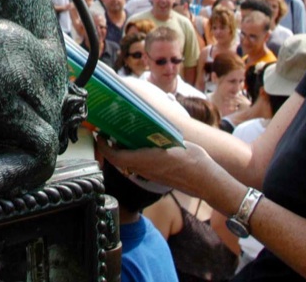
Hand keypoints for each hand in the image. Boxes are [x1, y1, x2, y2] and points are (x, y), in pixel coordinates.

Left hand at [95, 133, 215, 196]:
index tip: (100, 137)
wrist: (206, 181)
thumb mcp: (175, 142)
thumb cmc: (193, 161)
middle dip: (110, 148)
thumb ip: (160, 136)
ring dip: (122, 152)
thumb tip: (150, 124)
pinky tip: (139, 146)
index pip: (116, 157)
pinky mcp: (156, 178)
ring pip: (128, 164)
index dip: (104, 148)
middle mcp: (145, 170)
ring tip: (122, 136)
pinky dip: (133, 156)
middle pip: (119, 160)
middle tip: (108, 133)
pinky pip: (138, 166)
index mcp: (147, 160)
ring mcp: (150, 175)